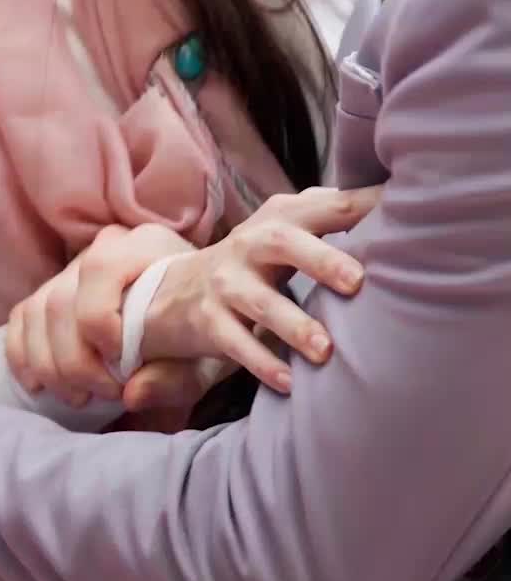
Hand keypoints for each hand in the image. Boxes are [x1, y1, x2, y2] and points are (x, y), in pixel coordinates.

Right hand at [6, 222, 190, 406]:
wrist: (199, 320)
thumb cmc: (204, 335)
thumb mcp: (205, 360)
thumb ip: (176, 377)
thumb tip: (130, 394)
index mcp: (146, 246)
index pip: (100, 269)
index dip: (99, 321)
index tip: (120, 366)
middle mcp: (104, 247)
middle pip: (61, 300)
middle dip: (74, 360)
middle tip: (103, 394)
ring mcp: (74, 268)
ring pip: (36, 311)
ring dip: (49, 365)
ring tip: (79, 398)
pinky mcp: (53, 291)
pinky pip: (22, 318)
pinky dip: (24, 356)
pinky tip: (41, 385)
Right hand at [135, 185, 381, 401]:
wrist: (178, 289)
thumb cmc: (256, 259)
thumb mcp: (287, 229)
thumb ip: (333, 213)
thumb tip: (396, 198)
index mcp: (281, 219)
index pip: (326, 206)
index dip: (363, 208)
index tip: (403, 216)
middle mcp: (251, 244)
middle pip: (284, 243)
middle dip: (321, 260)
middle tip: (357, 282)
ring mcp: (227, 283)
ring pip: (260, 302)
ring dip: (294, 325)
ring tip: (325, 350)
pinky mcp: (210, 321)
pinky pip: (236, 343)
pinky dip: (262, 363)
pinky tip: (289, 382)